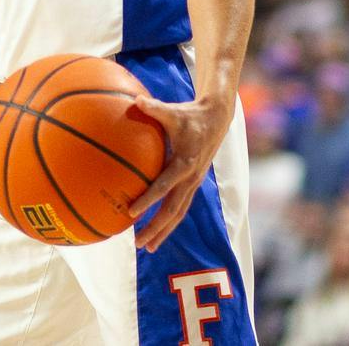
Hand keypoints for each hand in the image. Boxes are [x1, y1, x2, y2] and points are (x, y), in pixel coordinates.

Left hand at [125, 94, 229, 251]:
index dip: (148, 199)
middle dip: (156, 227)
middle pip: (173, 210)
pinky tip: (155, 231)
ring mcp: (194, 183)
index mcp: (185, 162)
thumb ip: (153, 108)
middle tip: (139, 243)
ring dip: (163, 231)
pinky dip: (169, 222)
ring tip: (147, 246)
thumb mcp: (172, 111)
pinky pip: (181, 207)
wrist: (217, 120)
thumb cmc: (190, 114)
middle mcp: (191, 178)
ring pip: (178, 214)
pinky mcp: (194, 184)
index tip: (131, 211)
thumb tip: (134, 100)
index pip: (164, 185)